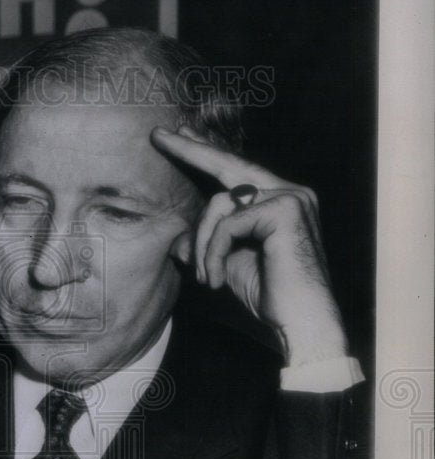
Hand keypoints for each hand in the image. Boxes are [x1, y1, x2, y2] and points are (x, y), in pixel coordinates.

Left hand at [153, 126, 348, 366]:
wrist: (300, 322)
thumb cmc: (270, 297)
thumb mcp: (227, 266)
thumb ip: (206, 247)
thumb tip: (175, 242)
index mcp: (280, 200)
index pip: (236, 170)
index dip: (205, 153)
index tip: (178, 136)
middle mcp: (289, 191)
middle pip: (228, 164)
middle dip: (190, 150)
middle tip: (158, 136)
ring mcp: (290, 197)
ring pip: (219, 204)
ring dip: (202, 243)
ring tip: (205, 277)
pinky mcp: (284, 210)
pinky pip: (227, 224)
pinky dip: (212, 252)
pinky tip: (214, 278)